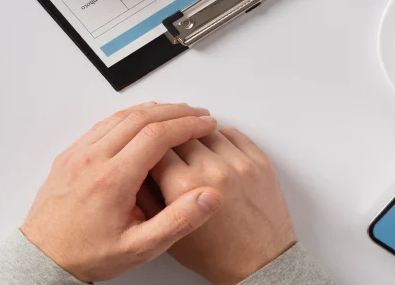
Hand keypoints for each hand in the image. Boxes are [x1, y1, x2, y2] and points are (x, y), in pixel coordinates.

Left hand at [21, 103, 223, 282]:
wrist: (44, 258)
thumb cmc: (89, 255)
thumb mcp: (140, 248)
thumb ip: (178, 222)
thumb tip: (209, 196)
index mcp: (112, 180)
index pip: (157, 136)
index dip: (187, 125)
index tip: (206, 124)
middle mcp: (92, 159)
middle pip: (140, 118)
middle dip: (175, 112)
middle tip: (198, 114)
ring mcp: (77, 154)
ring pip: (120, 117)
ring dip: (152, 110)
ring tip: (176, 112)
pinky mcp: (69, 155)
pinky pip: (102, 125)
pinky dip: (127, 116)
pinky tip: (141, 119)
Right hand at [142, 126, 296, 284]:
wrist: (258, 264)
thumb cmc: (215, 254)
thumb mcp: (166, 233)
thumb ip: (146, 199)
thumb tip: (135, 172)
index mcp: (185, 187)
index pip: (156, 147)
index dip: (147, 148)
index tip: (147, 151)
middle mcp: (213, 170)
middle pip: (181, 134)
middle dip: (170, 141)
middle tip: (167, 150)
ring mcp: (240, 164)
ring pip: (206, 130)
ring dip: (195, 137)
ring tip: (191, 151)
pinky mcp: (260, 162)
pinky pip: (233, 134)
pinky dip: (219, 138)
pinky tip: (213, 151)